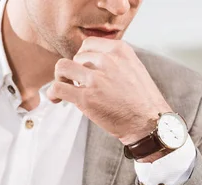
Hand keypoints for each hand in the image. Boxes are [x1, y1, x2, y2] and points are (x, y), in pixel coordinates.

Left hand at [47, 37, 172, 145]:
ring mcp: (96, 79)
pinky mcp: (86, 98)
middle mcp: (107, 61)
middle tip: (77, 85)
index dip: (82, 57)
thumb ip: (113, 59)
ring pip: (62, 67)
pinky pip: (58, 88)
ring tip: (66, 89)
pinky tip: (57, 99)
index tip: (84, 69)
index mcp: (119, 50)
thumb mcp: (133, 67)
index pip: (88, 44)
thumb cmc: (141, 99)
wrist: (148, 122)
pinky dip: (53, 93)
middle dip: (73, 71)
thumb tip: (89, 60)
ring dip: (60, 78)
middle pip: (75, 57)